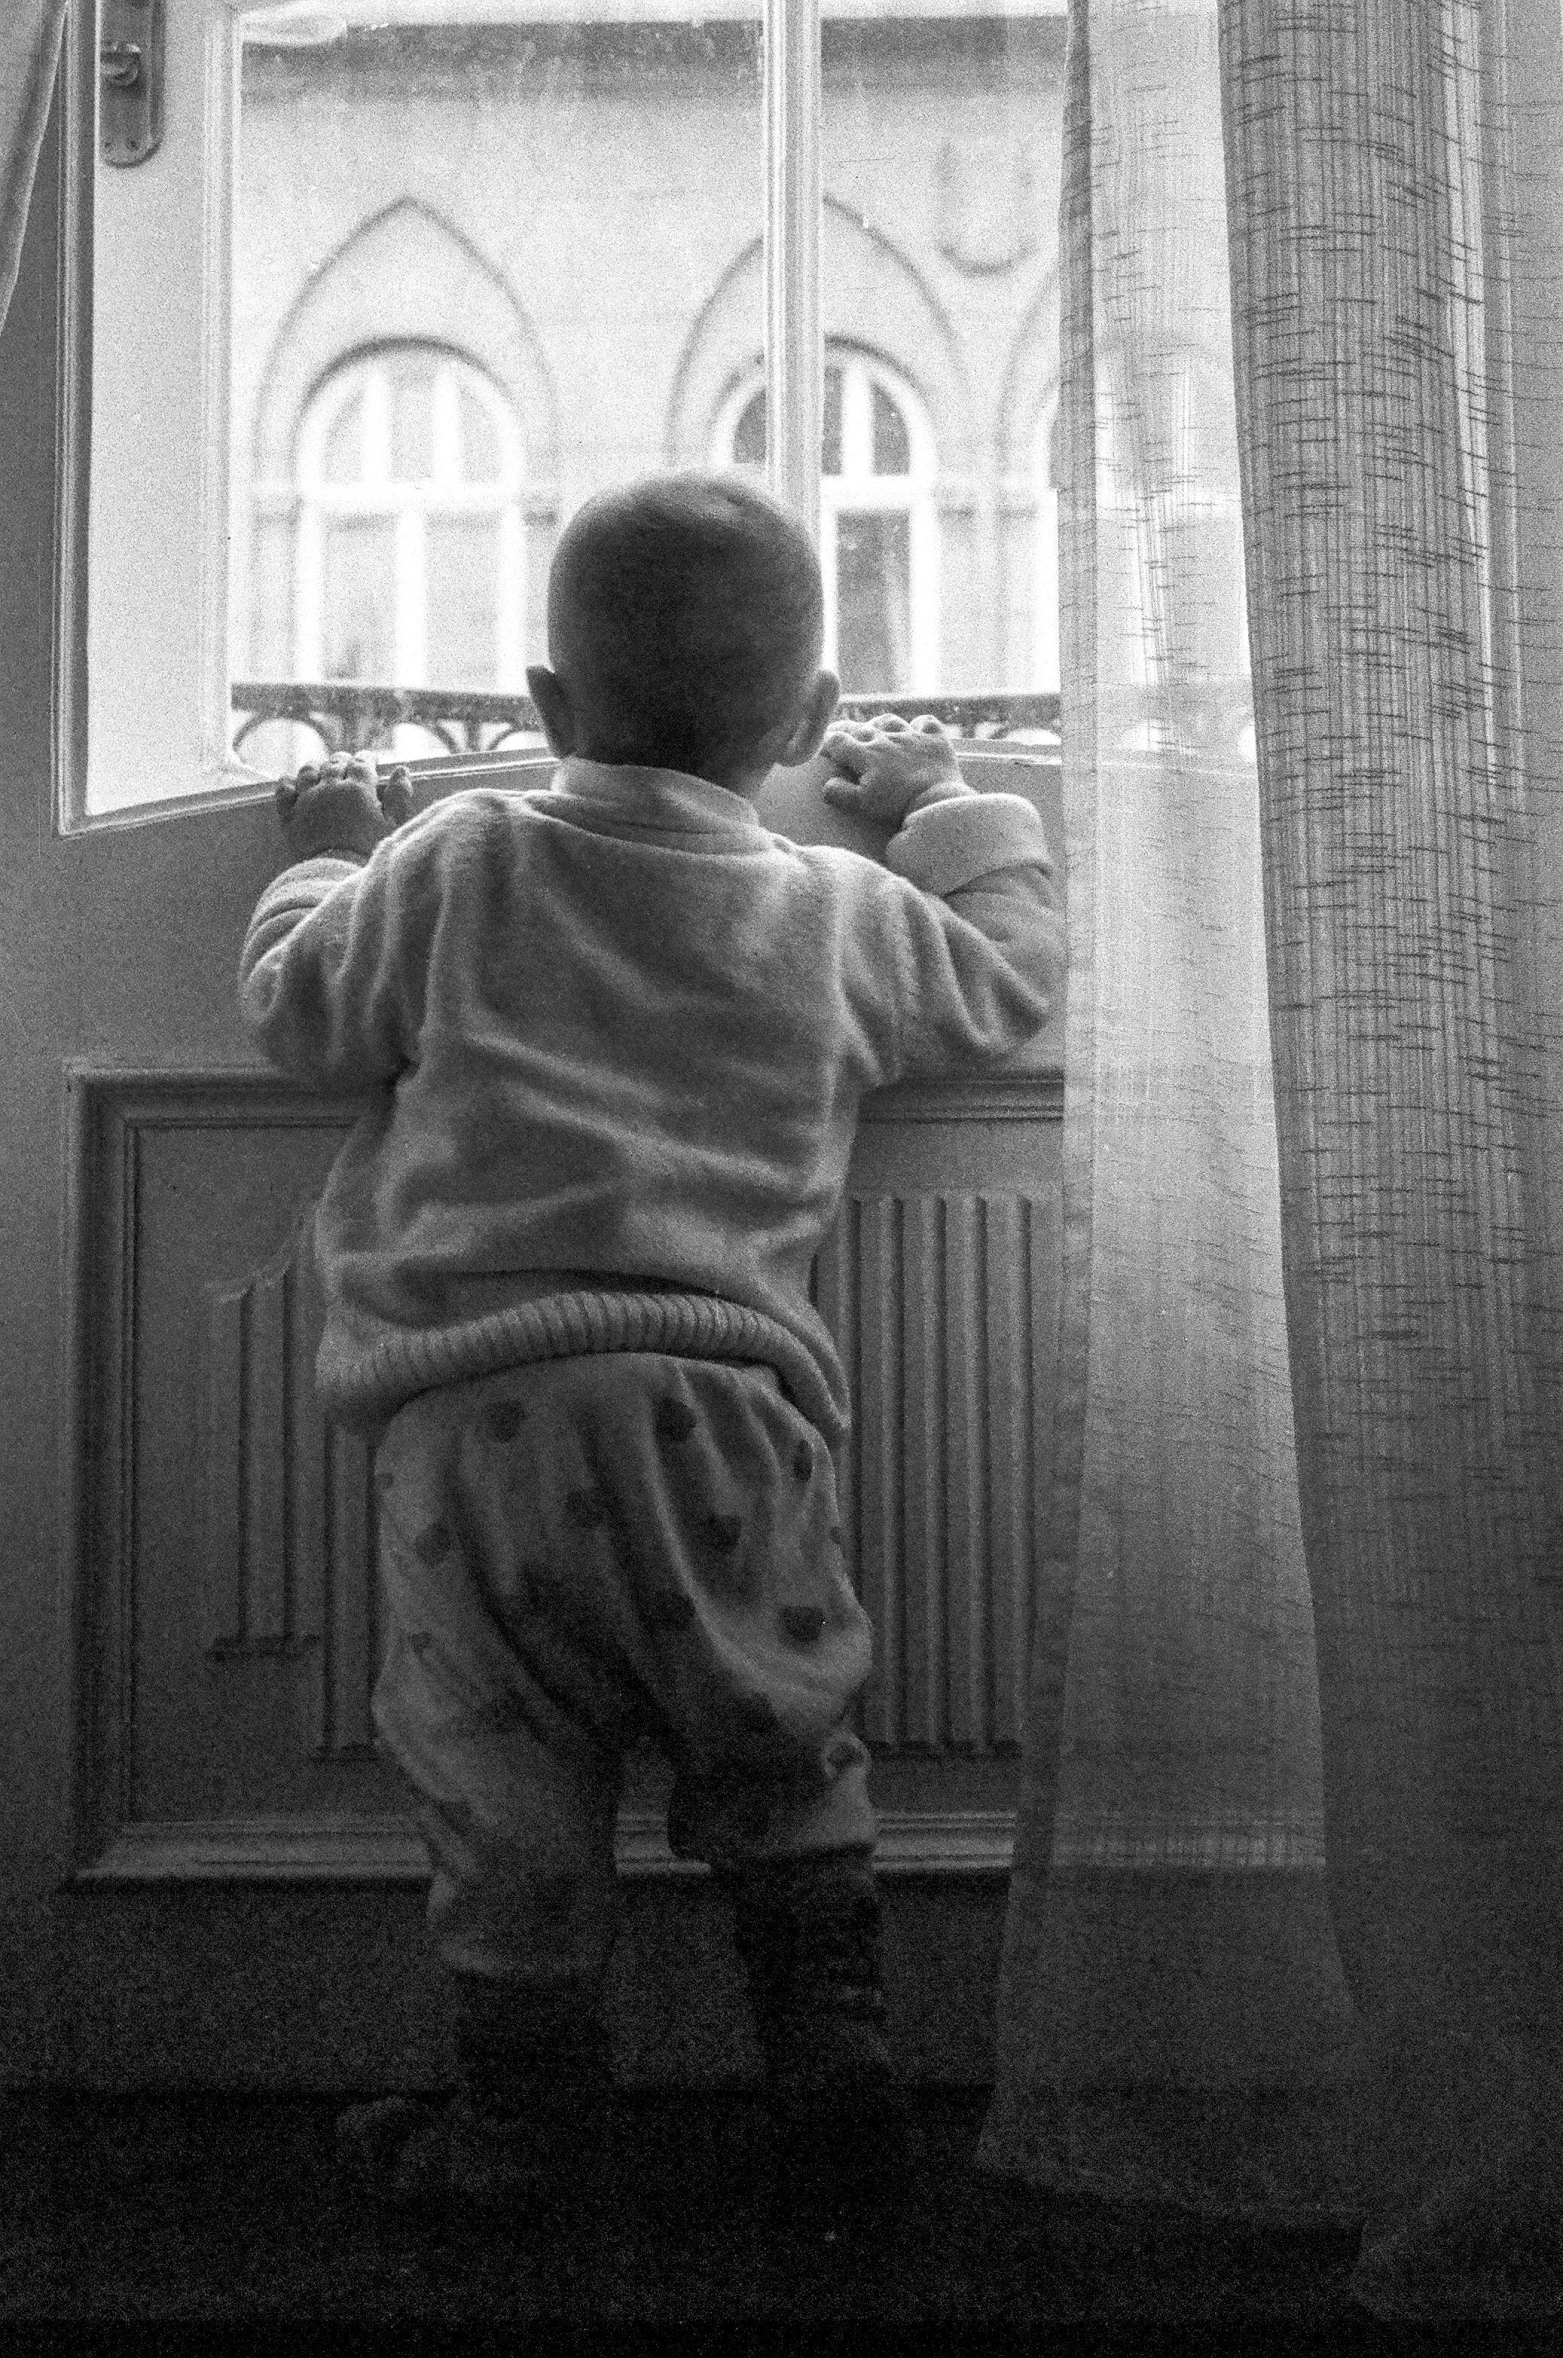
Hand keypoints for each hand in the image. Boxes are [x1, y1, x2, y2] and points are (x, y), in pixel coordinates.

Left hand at [274, 753, 414, 860]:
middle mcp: (329, 789)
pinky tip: (292, 781)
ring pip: (308, 771)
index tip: (371, 760)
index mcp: (357, 790)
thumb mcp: (394, 827)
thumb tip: (401, 771)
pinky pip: (284, 790)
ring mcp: (306, 801)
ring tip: (321, 767)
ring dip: (317, 766)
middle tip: (349, 764)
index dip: (367, 758)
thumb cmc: (371, 855)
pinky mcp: (289, 817)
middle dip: (344, 760)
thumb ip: (399, 797)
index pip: (362, 763)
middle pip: (335, 763)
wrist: (337, 877)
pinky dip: (288, 782)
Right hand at [819, 714, 963, 828]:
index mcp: (866, 755)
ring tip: (876, 730)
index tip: (823, 748)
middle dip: (848, 730)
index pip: (838, 741)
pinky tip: (917, 730)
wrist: (936, 800)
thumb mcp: (862, 804)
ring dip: (879, 724)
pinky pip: (926, 722)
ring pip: (890, 721)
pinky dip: (920, 724)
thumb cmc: (897, 805)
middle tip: (841, 734)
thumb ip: (839, 792)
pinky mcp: (935, 739)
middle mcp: (886, 739)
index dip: (827, 743)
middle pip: (861, 728)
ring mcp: (912, 737)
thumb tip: (827, 783)